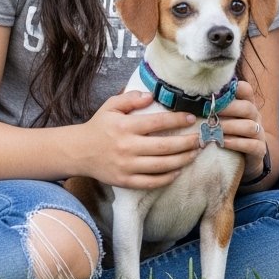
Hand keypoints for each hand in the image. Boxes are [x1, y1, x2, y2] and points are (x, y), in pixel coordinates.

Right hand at [81, 90, 200, 189]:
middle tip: (201, 139)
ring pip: (162, 166)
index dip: (177, 120)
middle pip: (165, 146)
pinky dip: (167, 178)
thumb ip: (131, 98)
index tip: (191, 118)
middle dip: (187, 143)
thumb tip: (151, 95)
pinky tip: (178, 170)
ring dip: (183, 160)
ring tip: (195, 153)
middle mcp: (127, 147)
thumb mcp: (111, 106)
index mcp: (125, 126)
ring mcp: (127, 166)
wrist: (78, 152)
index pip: (158, 122)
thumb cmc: (99, 127)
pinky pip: (151, 182)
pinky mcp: (125, 181)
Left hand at [214, 81, 270, 178]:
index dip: (236, 88)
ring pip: (249, 126)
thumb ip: (215, 108)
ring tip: (215, 130)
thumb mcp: (224, 119)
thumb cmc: (229, 134)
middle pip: (247, 107)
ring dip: (230, 127)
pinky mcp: (259, 149)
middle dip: (228, 108)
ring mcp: (259, 133)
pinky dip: (237, 143)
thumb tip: (193, 98)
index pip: (246, 90)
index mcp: (247, 105)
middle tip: (210, 112)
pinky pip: (252, 145)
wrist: (244, 158)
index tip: (218, 92)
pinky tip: (224, 143)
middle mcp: (255, 117)